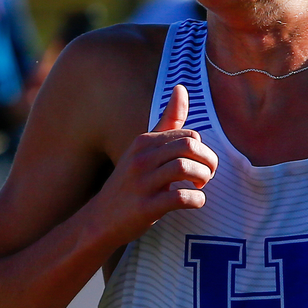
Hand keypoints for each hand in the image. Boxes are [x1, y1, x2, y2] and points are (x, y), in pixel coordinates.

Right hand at [94, 84, 217, 245]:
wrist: (99, 220)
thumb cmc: (129, 183)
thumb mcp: (143, 149)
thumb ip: (167, 121)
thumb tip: (181, 88)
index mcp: (143, 142)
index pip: (188, 135)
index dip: (202, 150)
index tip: (199, 165)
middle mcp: (141, 158)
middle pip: (190, 147)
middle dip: (208, 162)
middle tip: (205, 176)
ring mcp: (142, 183)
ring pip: (186, 168)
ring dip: (203, 179)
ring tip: (198, 187)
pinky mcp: (146, 207)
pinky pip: (181, 197)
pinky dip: (196, 200)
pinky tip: (194, 202)